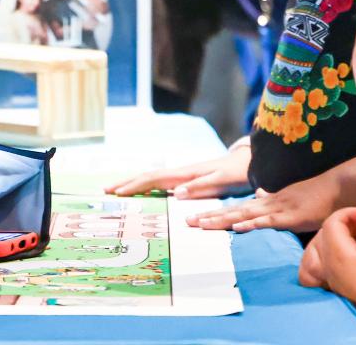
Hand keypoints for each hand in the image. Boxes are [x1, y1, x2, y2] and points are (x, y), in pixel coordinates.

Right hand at [107, 139, 251, 199]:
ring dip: (134, 184)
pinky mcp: (188, 180)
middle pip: (148, 176)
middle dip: (127, 183)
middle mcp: (182, 173)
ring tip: (116, 190)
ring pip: (153, 178)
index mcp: (187, 174)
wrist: (250, 162)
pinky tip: (142, 192)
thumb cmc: (238, 172)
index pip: (155, 178)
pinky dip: (147, 187)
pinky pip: (162, 183)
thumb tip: (176, 193)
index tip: (117, 193)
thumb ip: (201, 187)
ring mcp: (184, 175)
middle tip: (105, 191)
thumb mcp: (222, 181)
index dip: (135, 186)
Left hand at [189, 167, 341, 231]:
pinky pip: (267, 221)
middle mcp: (266, 204)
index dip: (215, 213)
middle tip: (187, 222)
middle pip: (232, 211)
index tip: (196, 218)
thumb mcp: (289, 198)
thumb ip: (273, 199)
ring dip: (222, 219)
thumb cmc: (314, 196)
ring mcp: (276, 209)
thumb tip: (260, 195)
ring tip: (201, 223)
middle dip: (209, 217)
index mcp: (265, 202)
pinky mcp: (289, 217)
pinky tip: (237, 227)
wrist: (334, 188)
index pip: (235, 208)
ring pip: (243, 215)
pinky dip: (251, 224)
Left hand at [300, 208, 355, 324]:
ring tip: (355, 242)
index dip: (345, 214)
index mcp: (338, 255)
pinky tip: (336, 255)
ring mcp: (325, 276)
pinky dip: (317, 256)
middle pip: (324, 233)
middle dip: (345, 226)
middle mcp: (326, 264)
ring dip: (332, 238)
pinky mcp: (329, 284)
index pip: (331, 224)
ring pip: (315, 248)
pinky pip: (310, 267)